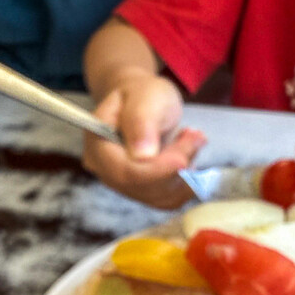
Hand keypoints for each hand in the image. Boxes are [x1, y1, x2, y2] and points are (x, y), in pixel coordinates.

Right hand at [82, 71, 205, 208]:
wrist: (142, 102)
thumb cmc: (141, 95)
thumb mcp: (144, 96)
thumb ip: (141, 121)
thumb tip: (142, 155)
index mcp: (98, 145)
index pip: (124, 172)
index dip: (156, 171)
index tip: (182, 159)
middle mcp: (106, 171)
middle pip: (144, 187)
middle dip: (176, 166)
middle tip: (196, 137)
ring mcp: (124, 185)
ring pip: (161, 195)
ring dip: (186, 171)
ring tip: (192, 139)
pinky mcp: (143, 192)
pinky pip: (170, 199)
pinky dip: (187, 181)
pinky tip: (189, 156)